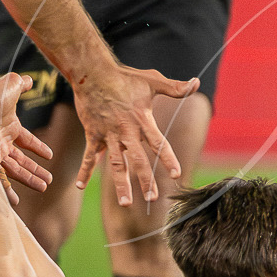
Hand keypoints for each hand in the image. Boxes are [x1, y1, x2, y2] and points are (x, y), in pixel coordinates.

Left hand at [0, 71, 53, 204]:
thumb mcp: (13, 85)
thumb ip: (22, 83)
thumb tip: (29, 78)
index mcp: (10, 126)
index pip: (26, 141)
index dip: (38, 148)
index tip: (50, 156)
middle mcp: (2, 141)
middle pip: (22, 161)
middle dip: (35, 171)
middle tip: (48, 181)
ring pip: (15, 171)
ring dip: (29, 180)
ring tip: (44, 187)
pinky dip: (6, 190)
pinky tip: (14, 201)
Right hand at [72, 63, 199, 206]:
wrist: (91, 73)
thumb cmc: (125, 77)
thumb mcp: (153, 81)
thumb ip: (175, 87)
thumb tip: (196, 82)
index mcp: (142, 120)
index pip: (158, 143)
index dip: (167, 158)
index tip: (176, 174)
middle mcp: (125, 130)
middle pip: (138, 160)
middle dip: (146, 180)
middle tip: (153, 198)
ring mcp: (108, 134)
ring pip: (116, 164)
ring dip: (121, 184)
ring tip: (126, 203)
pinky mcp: (92, 134)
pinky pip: (89, 156)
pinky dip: (84, 170)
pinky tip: (80, 186)